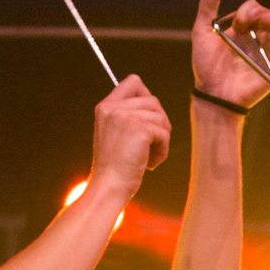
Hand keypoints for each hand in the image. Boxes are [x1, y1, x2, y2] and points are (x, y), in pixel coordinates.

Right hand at [88, 75, 171, 198]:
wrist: (108, 187)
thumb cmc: (114, 168)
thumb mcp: (115, 135)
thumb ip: (128, 116)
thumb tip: (155, 108)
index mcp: (105, 107)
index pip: (133, 82)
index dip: (146, 97)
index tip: (146, 120)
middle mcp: (113, 108)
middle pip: (153, 101)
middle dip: (158, 124)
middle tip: (150, 146)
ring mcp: (126, 116)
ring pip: (161, 118)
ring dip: (161, 140)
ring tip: (148, 158)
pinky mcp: (139, 129)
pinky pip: (164, 134)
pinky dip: (162, 151)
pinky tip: (149, 164)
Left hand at [192, 0, 269, 109]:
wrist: (212, 93)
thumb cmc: (206, 68)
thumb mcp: (202, 32)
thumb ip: (207, 7)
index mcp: (244, 28)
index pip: (257, 7)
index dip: (251, 8)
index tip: (240, 18)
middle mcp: (259, 37)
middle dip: (264, 12)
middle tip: (251, 20)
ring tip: (265, 25)